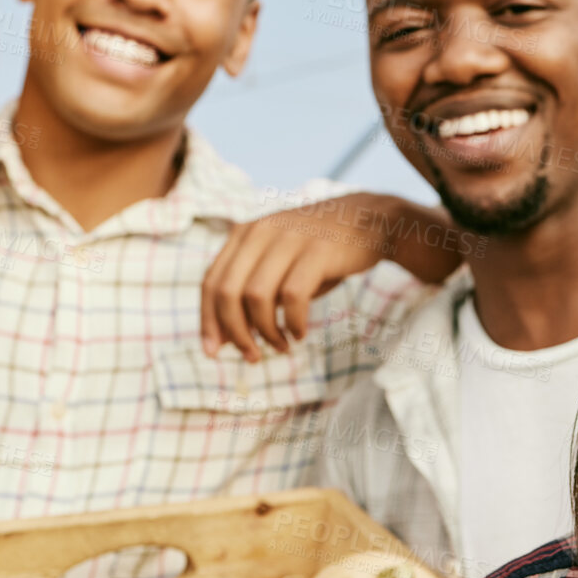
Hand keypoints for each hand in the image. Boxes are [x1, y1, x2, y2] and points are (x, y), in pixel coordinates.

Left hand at [201, 192, 462, 360]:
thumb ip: (250, 294)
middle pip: (227, 292)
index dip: (208, 321)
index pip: (211, 283)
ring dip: (266, 331)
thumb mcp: (279, 266)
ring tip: (282, 346)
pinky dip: (294, 322)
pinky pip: (293, 296)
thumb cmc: (319, 252)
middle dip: (235, 333)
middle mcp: (260, 232)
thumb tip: (223, 339)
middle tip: (252, 357)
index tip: (212, 352)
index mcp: (244, 234)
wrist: (370, 219)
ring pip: (256, 297)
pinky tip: (300, 333)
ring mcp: (288, 239)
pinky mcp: (317, 250)